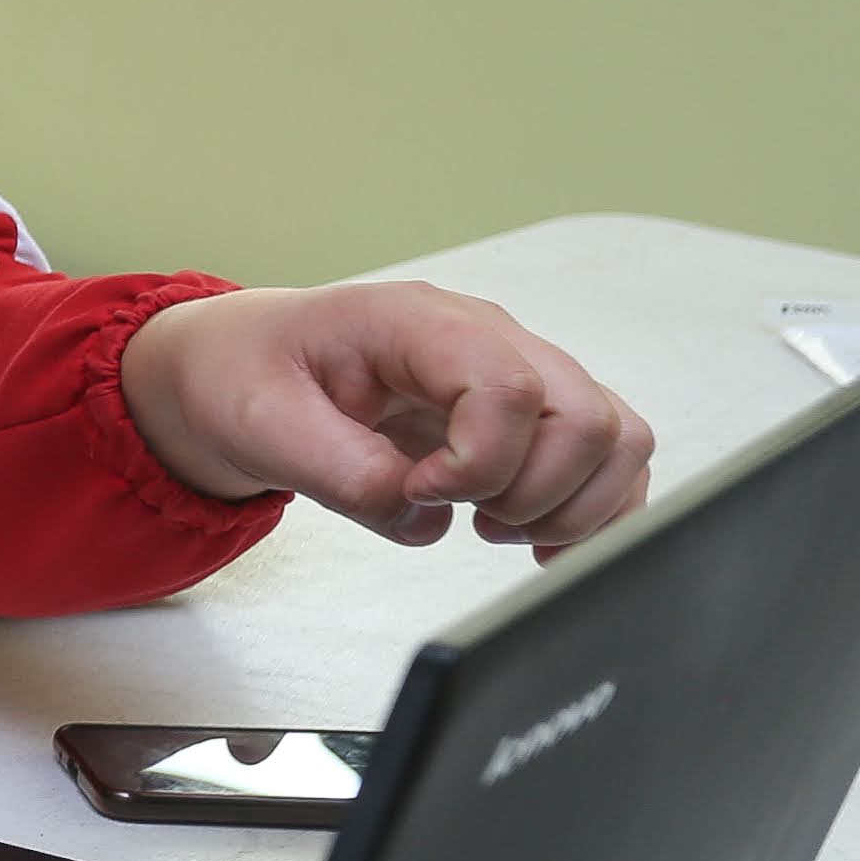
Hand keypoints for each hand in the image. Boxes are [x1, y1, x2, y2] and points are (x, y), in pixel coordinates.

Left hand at [118, 282, 655, 551]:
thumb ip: (345, 473)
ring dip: (572, 505)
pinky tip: (530, 538)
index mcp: (418, 322)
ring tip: (493, 526)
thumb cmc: (249, 376)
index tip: (422, 491)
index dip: (480, 463)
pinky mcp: (529, 415)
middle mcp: (487, 338)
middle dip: (535, 493)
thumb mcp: (264, 425)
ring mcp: (518, 372)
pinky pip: (607, 458)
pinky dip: (590, 512)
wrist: (243, 368)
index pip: (510, 388)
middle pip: (587, 417)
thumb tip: (426, 519)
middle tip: (467, 517)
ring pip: (616, 438)